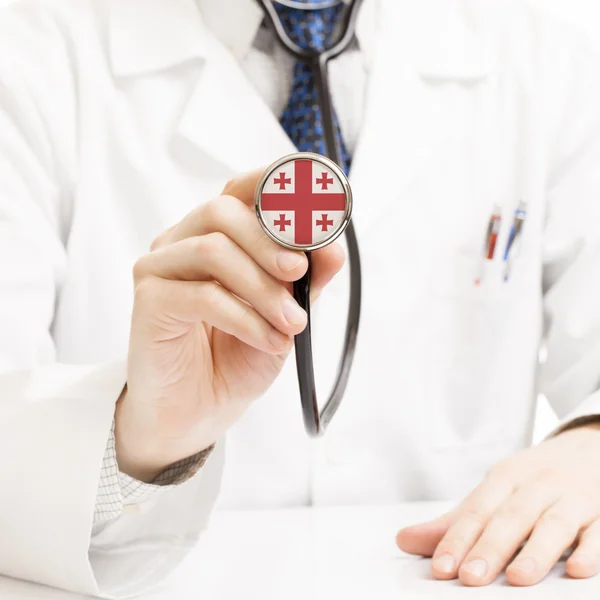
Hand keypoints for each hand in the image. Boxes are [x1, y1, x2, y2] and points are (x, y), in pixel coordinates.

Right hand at [116, 169, 343, 480]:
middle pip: (222, 211)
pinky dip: (245, 318)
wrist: (198, 410)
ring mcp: (160, 268)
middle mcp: (183, 242)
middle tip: (299, 273)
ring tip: (292, 323)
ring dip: (263, 288)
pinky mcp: (149, 302)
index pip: (239, 190)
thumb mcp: (285, 314)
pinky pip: (202, 296)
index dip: (274, 184)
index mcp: (216, 235)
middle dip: (269, 241)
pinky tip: (268, 340)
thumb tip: (333, 247)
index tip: (315, 201)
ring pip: (212, 250)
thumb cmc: (237, 356)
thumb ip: (306, 280)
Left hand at [396, 423, 599, 585]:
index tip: (441, 568)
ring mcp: (572, 497)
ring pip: (554, 524)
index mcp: (505, 478)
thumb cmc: (532, 479)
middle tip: (470, 578)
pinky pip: (598, 531)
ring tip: (517, 579)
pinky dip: (590, 549)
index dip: (457, 538)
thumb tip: (404, 540)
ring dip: (536, 551)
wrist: (588, 447)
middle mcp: (536, 485)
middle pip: (511, 517)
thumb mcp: (494, 492)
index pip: (477, 510)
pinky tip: (578, 569)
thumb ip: (454, 522)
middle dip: (490, 547)